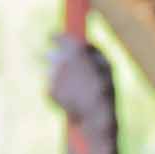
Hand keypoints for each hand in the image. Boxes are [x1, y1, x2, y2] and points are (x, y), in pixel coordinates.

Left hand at [48, 33, 119, 153]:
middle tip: (59, 64)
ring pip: (52, 73)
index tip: (51, 37)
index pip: (59, 37)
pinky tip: (71, 100)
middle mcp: (61, 60)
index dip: (56, 37)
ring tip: (75, 89)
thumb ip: (93, 51)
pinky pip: (53, 89)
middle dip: (54, 58)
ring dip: (60, 78)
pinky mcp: (48, 91)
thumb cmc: (105, 89)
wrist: (96, 116)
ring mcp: (53, 76)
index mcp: (75, 50)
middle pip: (50, 55)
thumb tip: (83, 43)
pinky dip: (60, 93)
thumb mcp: (106, 66)